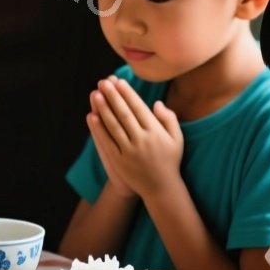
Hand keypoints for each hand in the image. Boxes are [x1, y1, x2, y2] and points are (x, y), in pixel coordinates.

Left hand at [86, 77, 182, 198]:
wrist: (161, 188)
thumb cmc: (170, 160)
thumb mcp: (177, 138)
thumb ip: (169, 119)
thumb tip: (156, 103)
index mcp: (156, 132)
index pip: (139, 108)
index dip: (128, 94)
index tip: (119, 82)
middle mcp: (142, 140)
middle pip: (124, 114)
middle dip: (113, 96)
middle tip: (104, 82)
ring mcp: (129, 151)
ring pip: (114, 126)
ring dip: (104, 109)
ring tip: (96, 94)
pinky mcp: (119, 161)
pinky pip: (107, 142)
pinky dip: (99, 129)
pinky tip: (92, 116)